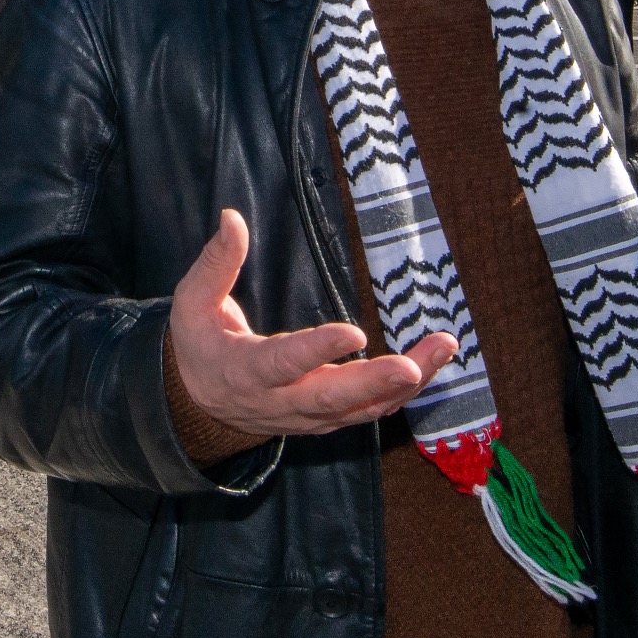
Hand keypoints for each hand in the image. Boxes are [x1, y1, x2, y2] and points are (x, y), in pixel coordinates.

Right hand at [170, 210, 457, 437]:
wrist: (198, 405)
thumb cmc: (199, 344)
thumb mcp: (193, 302)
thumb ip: (216, 262)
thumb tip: (231, 217)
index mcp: (244, 370)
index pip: (282, 362)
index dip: (316, 350)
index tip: (353, 332)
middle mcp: (280, 401)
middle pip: (332, 397)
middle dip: (376, 381)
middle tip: (413, 363)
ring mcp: (307, 416)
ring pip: (361, 408)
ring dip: (406, 383)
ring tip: (443, 347)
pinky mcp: (326, 420)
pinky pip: (370, 411)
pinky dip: (404, 392)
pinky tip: (433, 363)